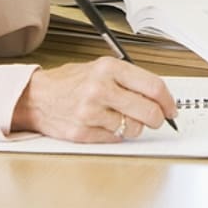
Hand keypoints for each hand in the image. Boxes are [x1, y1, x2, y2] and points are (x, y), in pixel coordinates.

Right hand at [11, 58, 177, 141]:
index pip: (153, 86)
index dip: (168, 101)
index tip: (171, 109)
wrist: (36, 97)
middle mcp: (100, 89)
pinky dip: (114, 134)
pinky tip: (104, 124)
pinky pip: (114, 138)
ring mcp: (90, 112)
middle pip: (148, 111)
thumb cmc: (69, 82)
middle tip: (156, 119)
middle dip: (157, 119)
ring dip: (133, 127)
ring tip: (120, 118)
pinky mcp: (82, 132)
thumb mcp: (101, 69)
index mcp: (109, 68)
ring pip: (133, 128)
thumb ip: (129, 80)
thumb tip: (159, 96)